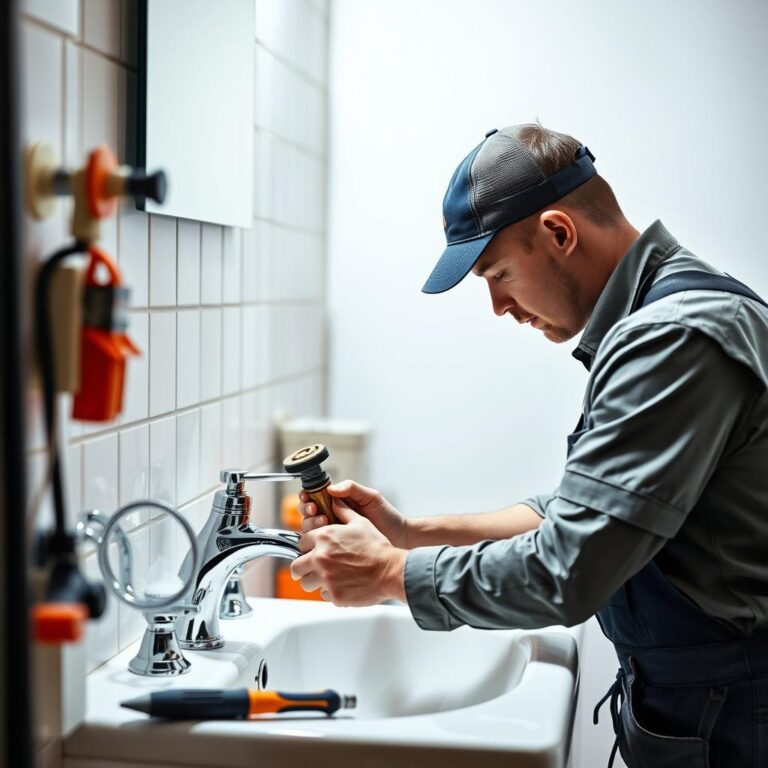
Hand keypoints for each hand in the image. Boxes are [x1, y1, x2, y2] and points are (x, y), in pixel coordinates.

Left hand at [290, 498, 406, 605]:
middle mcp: (320, 557)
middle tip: (313, 568)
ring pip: (305, 583)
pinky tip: (341, 585)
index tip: (313, 550)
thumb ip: (343, 512)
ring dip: (313, 580)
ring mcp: (325, 578)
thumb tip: (334, 501)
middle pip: (296, 566)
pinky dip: (329, 591)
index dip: (308, 546)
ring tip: (326, 578)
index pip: (301, 542)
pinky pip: (322, 595)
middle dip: (303, 566)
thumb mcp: (360, 522)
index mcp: (324, 537)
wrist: (391, 570)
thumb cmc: (377, 547)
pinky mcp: (333, 595)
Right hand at [299, 480, 409, 547]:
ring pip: (311, 529)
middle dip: (308, 511)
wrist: (400, 537)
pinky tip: (323, 538)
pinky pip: (321, 546)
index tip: (309, 498)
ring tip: (324, 521)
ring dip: (312, 524)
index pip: (316, 497)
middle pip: (309, 513)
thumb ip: (352, 489)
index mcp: (339, 503)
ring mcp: (335, 534)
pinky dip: (316, 542)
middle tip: (317, 511)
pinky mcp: (338, 549)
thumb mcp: (371, 497)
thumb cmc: (387, 516)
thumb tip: (331, 488)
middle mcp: (334, 518)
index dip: (308, 497)